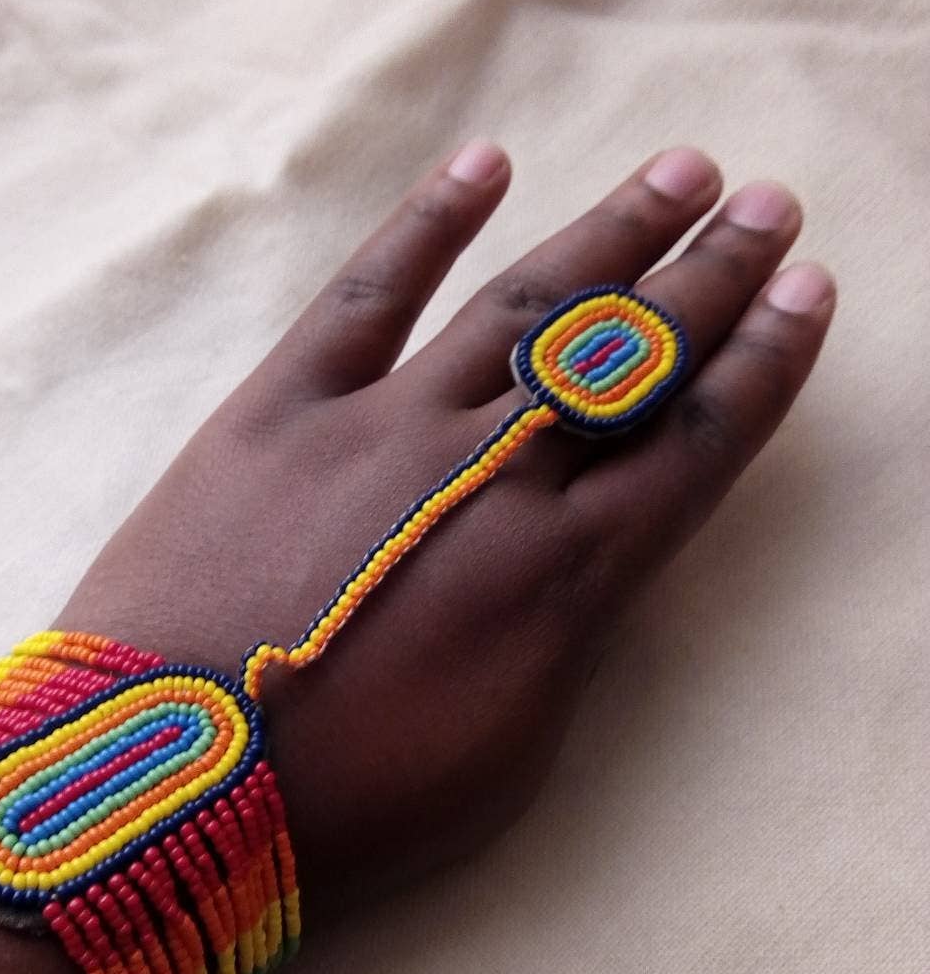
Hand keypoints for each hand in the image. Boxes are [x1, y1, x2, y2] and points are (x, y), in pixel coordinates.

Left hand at [57, 143, 833, 922]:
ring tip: (680, 172)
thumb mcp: (508, 755)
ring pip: (521, 308)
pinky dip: (428, 224)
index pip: (690, 444)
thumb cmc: (347, 809)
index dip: (761, 364)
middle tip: (769, 206)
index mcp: (559, 577)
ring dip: (609, 232)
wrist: (164, 794)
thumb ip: (565, 635)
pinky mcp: (277, 410)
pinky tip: (486, 164)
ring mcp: (380, 431)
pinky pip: (367, 295)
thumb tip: (591, 557)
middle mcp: (488, 479)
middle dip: (710, 277)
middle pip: (625, 358)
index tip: (809, 294)